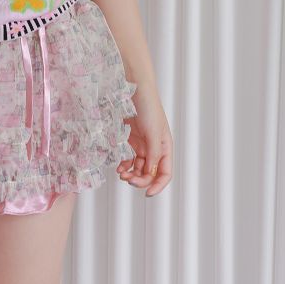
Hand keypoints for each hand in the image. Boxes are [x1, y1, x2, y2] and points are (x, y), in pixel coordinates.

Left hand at [117, 82, 172, 196]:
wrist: (134, 89)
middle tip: (128, 180)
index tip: (147, 193)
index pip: (165, 173)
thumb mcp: (153, 133)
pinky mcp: (130, 139)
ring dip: (131, 174)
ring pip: (138, 167)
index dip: (158, 185)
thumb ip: (153, 154)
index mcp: (165, 147)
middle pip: (150, 172)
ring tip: (122, 174)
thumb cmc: (148, 108)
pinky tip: (119, 167)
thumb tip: (150, 173)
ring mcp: (142, 144)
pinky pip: (129, 158)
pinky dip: (125, 165)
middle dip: (140, 179)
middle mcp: (155, 148)